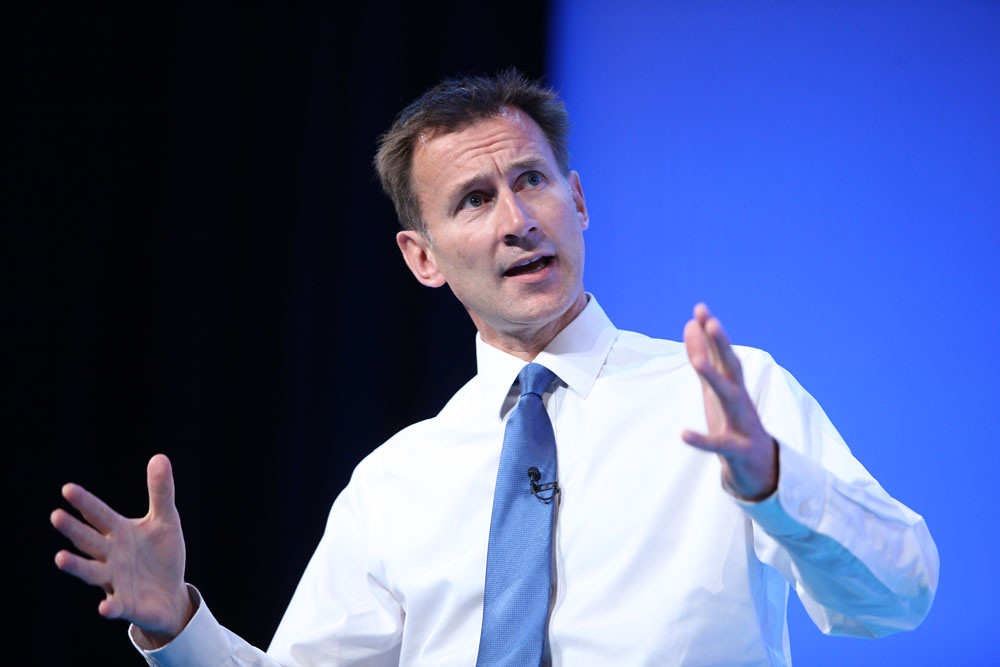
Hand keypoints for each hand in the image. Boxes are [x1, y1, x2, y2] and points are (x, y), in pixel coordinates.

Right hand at [51, 454, 192, 646]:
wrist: (170, 594)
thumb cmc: (162, 554)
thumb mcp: (165, 520)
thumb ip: (161, 492)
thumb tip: (160, 457)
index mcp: (119, 533)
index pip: (99, 515)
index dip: (85, 503)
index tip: (67, 489)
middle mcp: (110, 555)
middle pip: (89, 540)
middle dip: (73, 529)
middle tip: (56, 516)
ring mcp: (114, 581)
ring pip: (91, 572)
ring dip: (76, 566)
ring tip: (60, 558)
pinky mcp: (125, 604)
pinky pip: (115, 606)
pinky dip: (109, 606)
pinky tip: (105, 607)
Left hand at [682, 303, 777, 500]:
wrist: (760, 471)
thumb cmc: (734, 424)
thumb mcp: (714, 390)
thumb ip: (702, 358)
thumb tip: (690, 325)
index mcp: (733, 387)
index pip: (724, 355)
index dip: (712, 333)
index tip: (700, 308)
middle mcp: (740, 401)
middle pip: (733, 370)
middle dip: (723, 346)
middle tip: (712, 322)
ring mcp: (742, 426)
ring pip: (730, 400)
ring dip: (715, 380)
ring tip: (697, 363)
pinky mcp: (738, 452)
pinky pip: (720, 445)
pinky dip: (702, 440)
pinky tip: (683, 434)